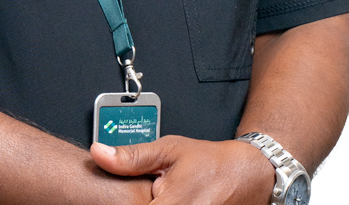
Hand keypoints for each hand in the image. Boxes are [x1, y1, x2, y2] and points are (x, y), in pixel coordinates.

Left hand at [90, 136, 274, 204]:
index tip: (120, 197)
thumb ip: (132, 157)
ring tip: (161, 195)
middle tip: (153, 192)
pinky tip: (167, 200)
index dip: (122, 204)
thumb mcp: (169, 150)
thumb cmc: (210, 161)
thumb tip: (98, 153)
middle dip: (141, 203)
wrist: (250, 175)